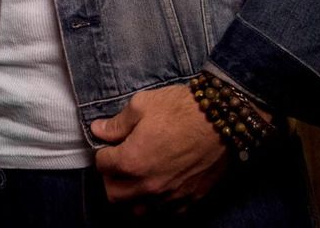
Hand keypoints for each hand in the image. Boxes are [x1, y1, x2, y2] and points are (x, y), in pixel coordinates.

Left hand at [90, 85, 227, 212]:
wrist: (221, 118)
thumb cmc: (180, 108)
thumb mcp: (142, 105)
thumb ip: (117, 123)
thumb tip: (98, 130)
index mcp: (132, 161)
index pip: (102, 165)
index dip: (103, 152)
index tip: (110, 144)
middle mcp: (147, 185)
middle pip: (114, 195)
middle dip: (111, 178)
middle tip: (119, 162)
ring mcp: (169, 197)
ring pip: (137, 212)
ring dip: (131, 197)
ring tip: (136, 178)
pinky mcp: (189, 200)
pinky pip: (165, 214)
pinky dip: (157, 205)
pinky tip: (159, 188)